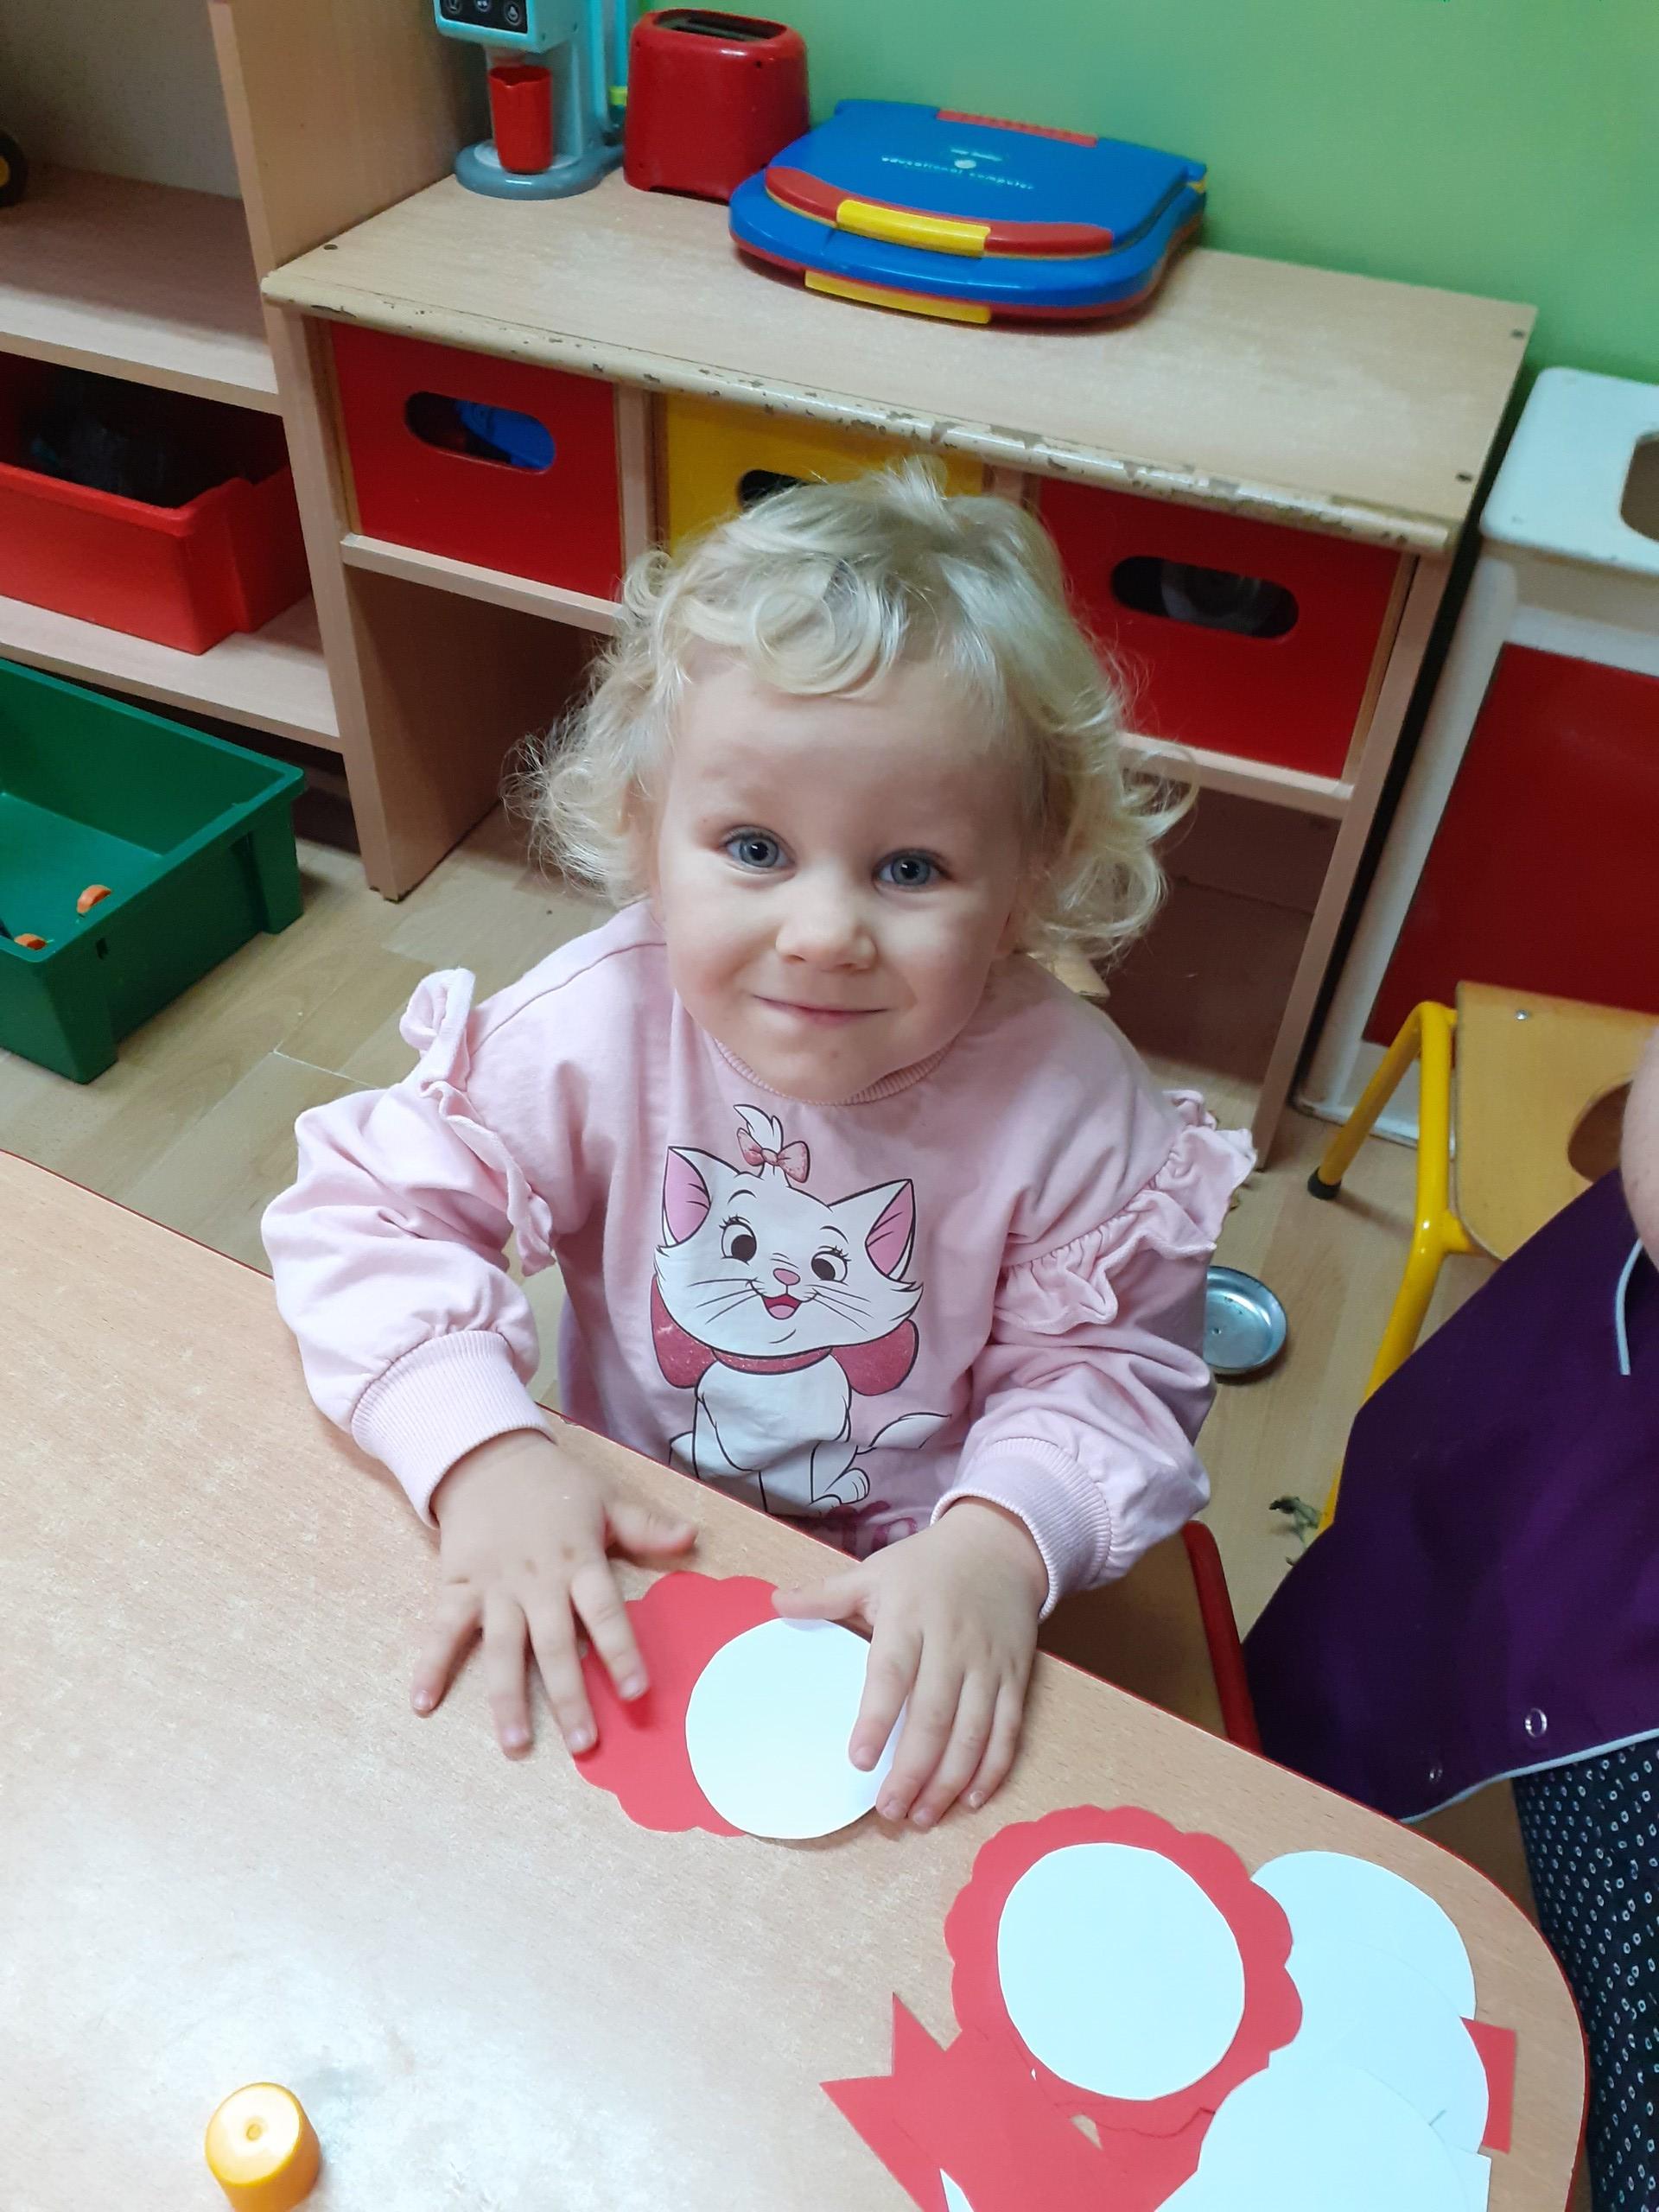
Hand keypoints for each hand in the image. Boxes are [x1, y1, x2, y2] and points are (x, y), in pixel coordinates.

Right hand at [413, 1428, 695, 1758]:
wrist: (487, 1457)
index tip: (635, 1693)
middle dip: (568, 1696)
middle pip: (554, 1646)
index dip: (620, 1652)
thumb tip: (692, 1538)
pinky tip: (422, 1704)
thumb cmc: (554, 1483)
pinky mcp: (456, 1586)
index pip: (604, 1613)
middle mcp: (537, 1581)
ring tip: (515, 1743)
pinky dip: (430, 1665)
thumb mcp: (605, 1498)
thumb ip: (645, 1526)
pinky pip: (442, 1630)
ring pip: (501, 1649)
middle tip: (582, 1744)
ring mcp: (494, 1587)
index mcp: (579, 1561)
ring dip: (507, 1698)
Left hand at [774, 1501, 1045, 1828]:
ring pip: (973, 1732)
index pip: (892, 1673)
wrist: (999, 1547)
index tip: (857, 1759)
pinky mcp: (1015, 1678)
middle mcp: (952, 1645)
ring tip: (921, 1816)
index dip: (877, 1719)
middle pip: (934, 1715)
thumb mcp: (875, 1570)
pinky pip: (1008, 1730)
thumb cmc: (927, 1565)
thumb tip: (776, 1602)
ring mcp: (988, 1664)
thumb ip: (827, 1594)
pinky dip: (992, 1768)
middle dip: (911, 1769)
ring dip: (949, 1781)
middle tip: (888, 1810)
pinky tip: (971, 1799)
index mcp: (911, 1618)